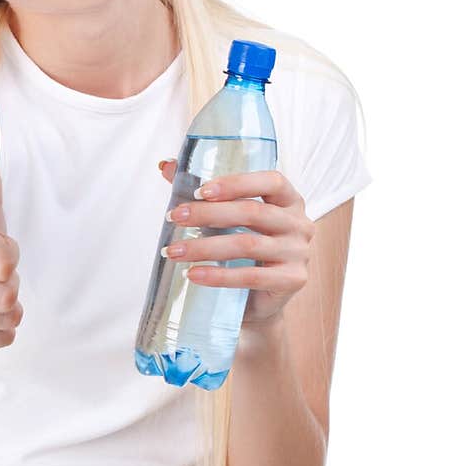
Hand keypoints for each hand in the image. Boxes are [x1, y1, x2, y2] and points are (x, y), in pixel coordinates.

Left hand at [157, 158, 314, 325]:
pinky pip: (250, 276)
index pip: (271, 181)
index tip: (200, 191)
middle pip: (252, 212)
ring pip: (247, 245)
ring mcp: (299, 253)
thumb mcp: (227, 219)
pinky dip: (218, 276)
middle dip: (208, 214)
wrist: (258, 300)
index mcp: (288, 200)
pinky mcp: (292, 280)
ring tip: (173, 251)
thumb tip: (166, 165)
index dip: (236, 184)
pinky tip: (192, 274)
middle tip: (173, 217)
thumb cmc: (242, 252)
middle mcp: (299, 223)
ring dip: (204, 247)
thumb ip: (204, 192)